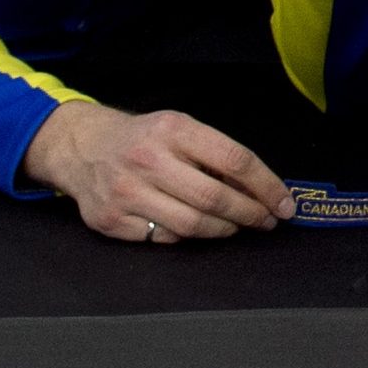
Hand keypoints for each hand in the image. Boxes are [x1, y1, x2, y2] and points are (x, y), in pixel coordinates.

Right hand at [21, 100, 290, 242]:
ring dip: (223, 230)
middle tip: (266, 221)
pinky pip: (163, 239)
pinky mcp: (110, 220)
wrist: (82, 147)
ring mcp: (126, 192)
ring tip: (236, 226)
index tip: (284, 204)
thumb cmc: (144, 139)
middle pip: (214, 198)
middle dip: (250, 214)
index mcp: (174, 129)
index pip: (234, 160)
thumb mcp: (179, 128)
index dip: (266, 186)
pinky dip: (186, 238)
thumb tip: (261, 189)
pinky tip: (195, 228)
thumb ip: (215, 153)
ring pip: (191, 225)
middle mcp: (148, 160)